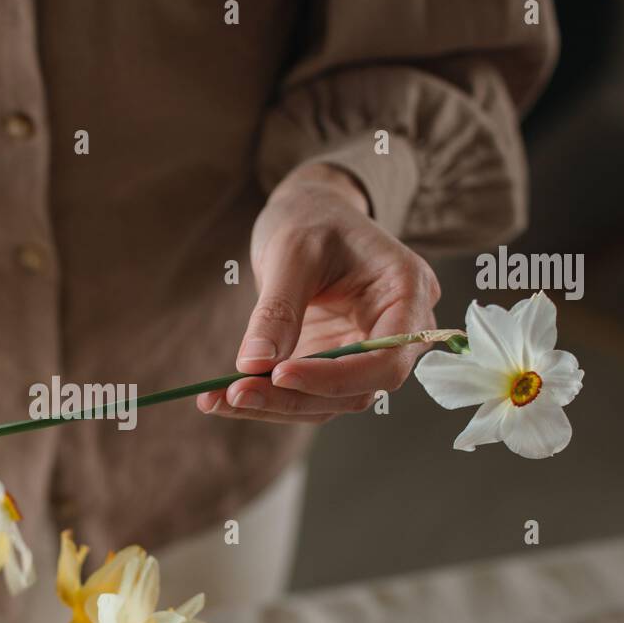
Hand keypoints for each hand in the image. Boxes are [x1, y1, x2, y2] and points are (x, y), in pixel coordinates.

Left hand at [198, 163, 439, 423]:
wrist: (310, 216)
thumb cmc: (312, 220)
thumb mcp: (292, 253)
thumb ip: (277, 309)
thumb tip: (253, 364)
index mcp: (407, 295)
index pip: (385, 359)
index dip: (335, 377)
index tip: (278, 374)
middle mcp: (396, 333)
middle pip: (356, 390)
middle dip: (292, 398)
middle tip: (235, 392)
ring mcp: (364, 354)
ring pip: (327, 402)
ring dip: (271, 406)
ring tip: (216, 398)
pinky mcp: (333, 365)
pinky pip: (304, 394)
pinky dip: (264, 398)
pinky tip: (219, 397)